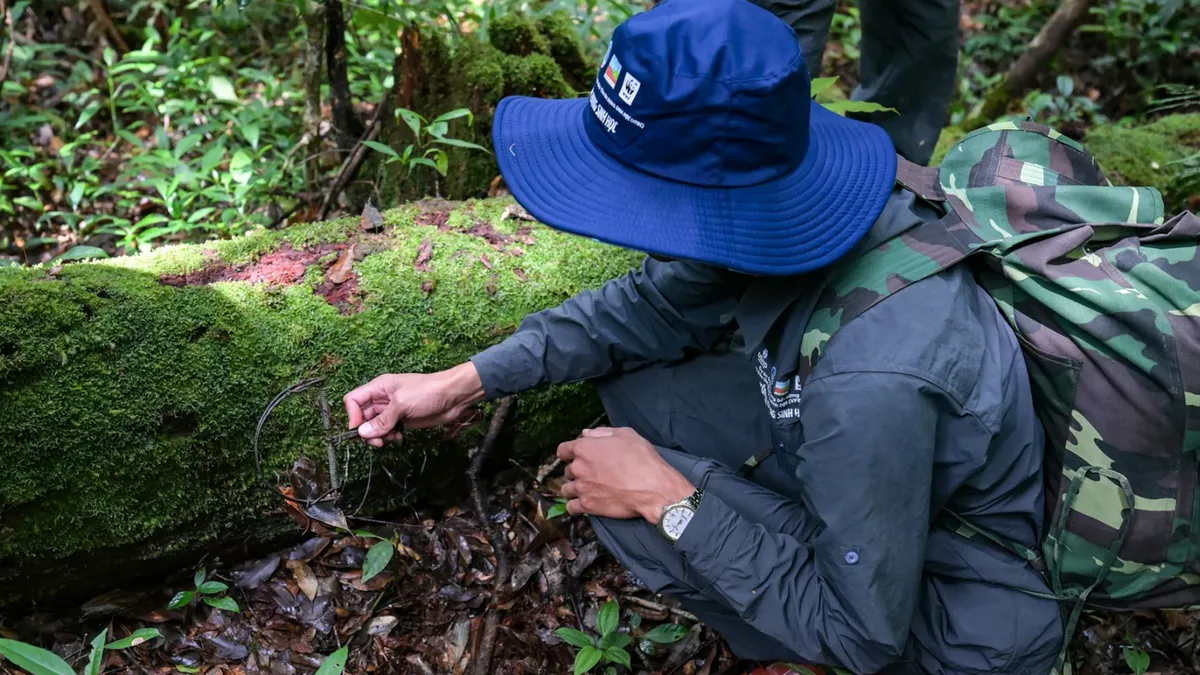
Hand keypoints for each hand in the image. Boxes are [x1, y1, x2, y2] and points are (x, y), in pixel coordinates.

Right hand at [343, 362, 484, 446]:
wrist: (454, 396)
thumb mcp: (402, 403)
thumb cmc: (428, 392)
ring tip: (392, 437)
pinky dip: (390, 436)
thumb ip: (382, 419)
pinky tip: (400, 437)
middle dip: (367, 430)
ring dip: (379, 436)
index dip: (353, 415)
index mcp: (379, 387)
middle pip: (363, 416)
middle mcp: (383, 398)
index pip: (353, 400)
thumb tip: (363, 433)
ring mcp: (393, 410)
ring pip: (375, 426)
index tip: (360, 430)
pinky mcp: (403, 420)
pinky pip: (388, 431)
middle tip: (379, 441)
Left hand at [557, 427, 694, 522]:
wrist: (652, 487)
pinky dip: (575, 506)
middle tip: (591, 474)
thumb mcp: (626, 435)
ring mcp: (581, 488)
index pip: (563, 450)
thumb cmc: (642, 458)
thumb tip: (586, 433)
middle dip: (577, 471)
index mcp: (585, 448)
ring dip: (574, 489)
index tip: (574, 456)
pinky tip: (582, 504)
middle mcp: (579, 467)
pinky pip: (571, 507)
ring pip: (567, 489)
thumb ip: (602, 432)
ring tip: (586, 490)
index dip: (568, 453)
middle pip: (568, 470)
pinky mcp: (587, 505)